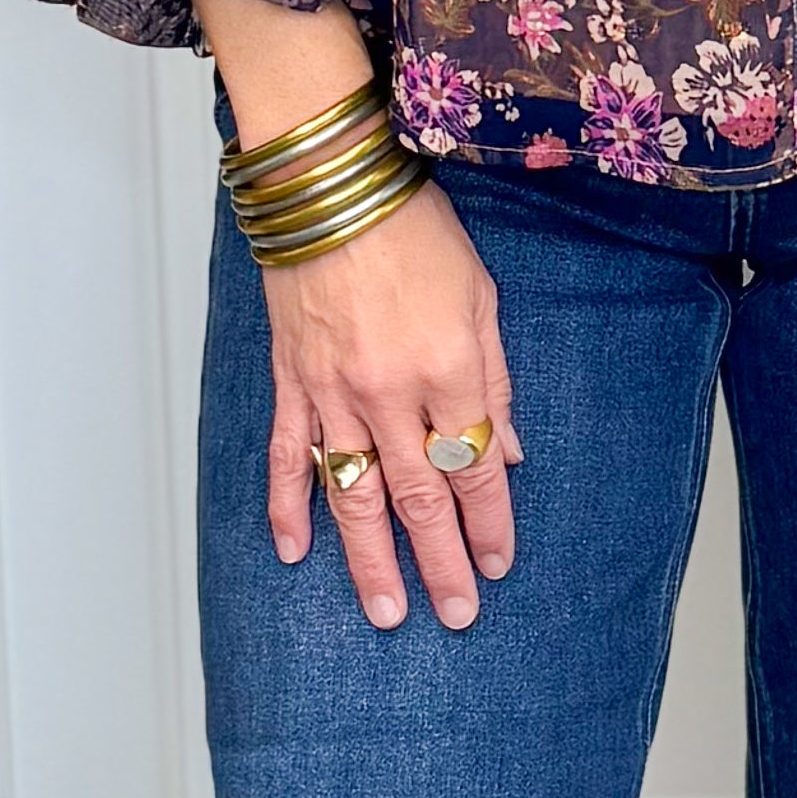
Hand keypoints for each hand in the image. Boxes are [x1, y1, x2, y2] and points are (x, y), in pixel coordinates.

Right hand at [261, 181, 519, 629]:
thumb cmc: (413, 229)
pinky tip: (296, 552)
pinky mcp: (291, 382)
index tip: (499, 563)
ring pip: (354, 494)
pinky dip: (289, 507)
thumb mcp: (481, 297)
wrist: (329, 184)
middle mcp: (389, 393)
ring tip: (385, 612)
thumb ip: (495, 380)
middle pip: (420, 498)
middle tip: (456, 614)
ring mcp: (332, 393)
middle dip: (441, 562)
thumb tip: (509, 450)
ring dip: (370, 560)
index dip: (491, 523)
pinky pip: (287, 457)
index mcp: (448, 369)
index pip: (476, 468)